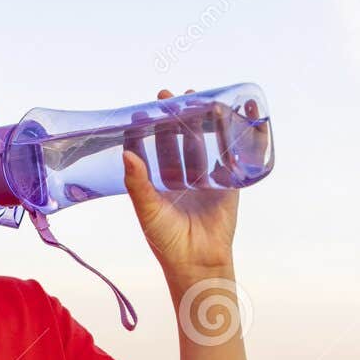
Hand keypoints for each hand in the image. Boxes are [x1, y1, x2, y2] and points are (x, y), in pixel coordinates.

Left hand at [122, 87, 239, 283]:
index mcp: (158, 184)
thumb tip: (127, 153)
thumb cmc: (167, 243)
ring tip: (199, 100)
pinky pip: (229, 156)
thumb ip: (137, 183)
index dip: (147, 130)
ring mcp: (205, 180)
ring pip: (202, 144)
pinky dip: (232, 137)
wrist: (199, 263)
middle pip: (177, 140)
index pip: (151, 149)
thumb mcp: (148, 210)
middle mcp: (181, 179)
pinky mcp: (227, 184)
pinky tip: (232, 117)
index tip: (142, 111)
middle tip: (170, 96)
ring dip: (201, 122)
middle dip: (174, 119)